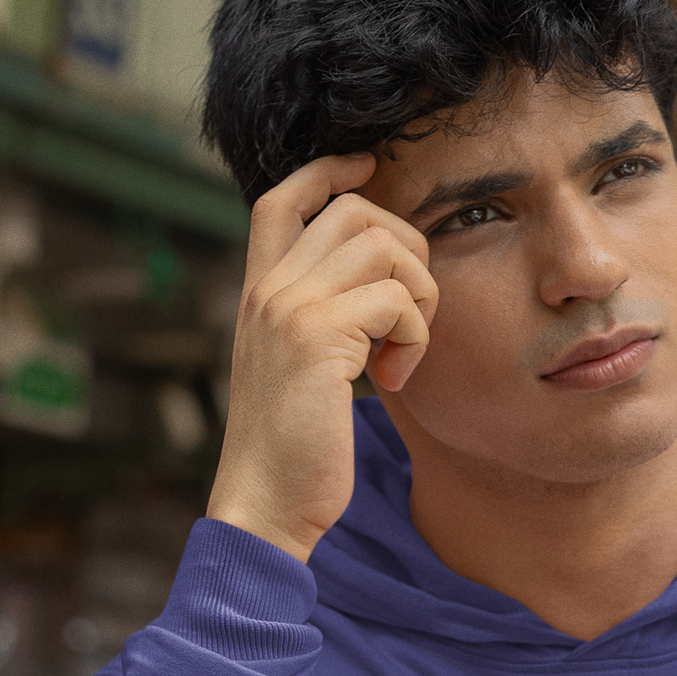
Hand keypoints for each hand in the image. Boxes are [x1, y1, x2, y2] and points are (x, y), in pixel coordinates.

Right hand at [207, 155, 437, 561]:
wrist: (264, 506)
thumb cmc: (292, 453)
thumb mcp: (299, 374)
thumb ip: (320, 325)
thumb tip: (377, 296)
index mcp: (259, 294)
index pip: (280, 198)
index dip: (328, 171)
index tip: (368, 170)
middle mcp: (269, 290)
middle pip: (353, 209)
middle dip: (405, 250)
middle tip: (410, 313)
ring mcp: (290, 309)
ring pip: (383, 245)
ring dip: (417, 295)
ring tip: (402, 352)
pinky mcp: (319, 338)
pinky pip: (396, 300)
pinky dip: (415, 337)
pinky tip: (395, 380)